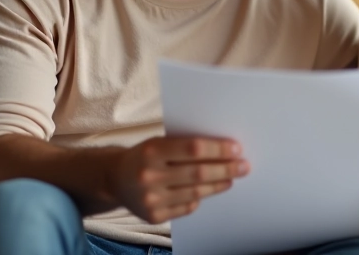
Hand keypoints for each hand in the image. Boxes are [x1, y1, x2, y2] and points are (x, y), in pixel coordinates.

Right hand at [111, 136, 248, 223]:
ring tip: (231, 178)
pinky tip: (209, 190)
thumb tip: (223, 150)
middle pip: (198, 173)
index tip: (236, 149)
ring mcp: (151, 199)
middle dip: (226, 169)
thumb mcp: (159, 142)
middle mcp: (149, 175)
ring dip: (218, 185)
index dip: (218, 149)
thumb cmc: (144, 155)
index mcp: (152, 150)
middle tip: (244, 166)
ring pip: (196, 192)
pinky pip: (186, 207)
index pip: (193, 148)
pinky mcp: (154, 216)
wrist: (114, 179)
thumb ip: (185, 146)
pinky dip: (200, 198)